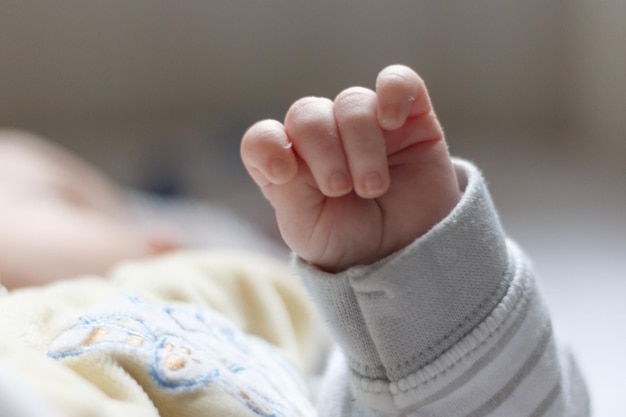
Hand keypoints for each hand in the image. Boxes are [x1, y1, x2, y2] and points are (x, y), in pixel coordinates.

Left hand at [241, 65, 459, 271]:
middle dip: (322, 152)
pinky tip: (392, 121)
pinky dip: (393, 92)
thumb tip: (287, 156)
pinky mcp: (409, 116)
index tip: (283, 174)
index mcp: (290, 164)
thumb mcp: (308, 230)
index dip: (268, 146)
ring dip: (360, 145)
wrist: (406, 252)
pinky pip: (398, 81)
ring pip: (351, 102)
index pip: (263, 137)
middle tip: (340, 189)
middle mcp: (323, 137)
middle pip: (307, 114)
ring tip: (373, 186)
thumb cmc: (350, 241)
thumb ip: (289, 193)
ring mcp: (365, 123)